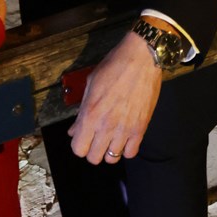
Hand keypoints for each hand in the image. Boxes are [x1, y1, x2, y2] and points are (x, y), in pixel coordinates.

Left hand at [69, 31, 161, 163]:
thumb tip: (74, 130)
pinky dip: (126, 148)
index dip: (78, 144)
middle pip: (94, 158)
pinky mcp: (141, 128)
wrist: (142, 58)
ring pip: (112, 158)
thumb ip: (81, 110)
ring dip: (109, 150)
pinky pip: (131, 152)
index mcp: (90, 114)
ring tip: (111, 138)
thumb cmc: (114, 66)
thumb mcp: (91, 83)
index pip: (78, 149)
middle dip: (92, 149)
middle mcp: (106, 126)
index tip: (82, 137)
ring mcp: (125, 129)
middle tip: (96, 138)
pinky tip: (125, 137)